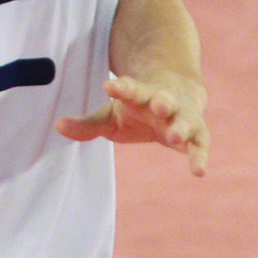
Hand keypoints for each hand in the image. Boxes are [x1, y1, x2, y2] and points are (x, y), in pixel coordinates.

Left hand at [58, 73, 209, 174]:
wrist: (178, 94)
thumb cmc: (137, 109)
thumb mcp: (111, 115)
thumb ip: (87, 124)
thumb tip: (57, 126)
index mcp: (140, 95)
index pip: (130, 88)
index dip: (121, 87)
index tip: (110, 86)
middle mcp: (164, 102)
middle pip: (164, 99)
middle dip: (162, 101)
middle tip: (159, 105)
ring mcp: (182, 116)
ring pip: (185, 119)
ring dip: (181, 126)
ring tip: (175, 136)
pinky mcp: (197, 133)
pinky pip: (200, 145)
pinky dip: (199, 157)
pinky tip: (198, 172)